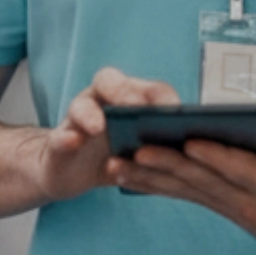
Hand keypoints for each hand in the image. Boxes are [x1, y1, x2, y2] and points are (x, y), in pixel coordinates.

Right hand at [29, 67, 181, 204]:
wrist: (71, 172)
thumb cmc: (114, 155)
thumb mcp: (140, 151)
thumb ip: (161, 145)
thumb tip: (198, 147)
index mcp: (127, 99)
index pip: (147, 88)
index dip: (161, 97)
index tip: (176, 112)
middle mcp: (100, 101)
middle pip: (109, 81)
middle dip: (123, 91)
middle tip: (135, 106)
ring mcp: (76, 120)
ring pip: (80, 106)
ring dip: (90, 114)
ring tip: (99, 127)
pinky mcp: (57, 144)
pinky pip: (59, 138)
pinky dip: (65, 138)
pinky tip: (72, 141)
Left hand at [109, 133, 255, 254]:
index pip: (246, 172)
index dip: (220, 158)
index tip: (193, 142)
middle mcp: (252, 202)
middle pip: (205, 180)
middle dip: (169, 164)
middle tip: (135, 148)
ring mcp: (236, 208)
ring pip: (188, 189)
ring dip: (152, 176)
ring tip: (116, 163)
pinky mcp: (228, 208)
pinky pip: (187, 194)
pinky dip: (158, 184)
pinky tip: (129, 174)